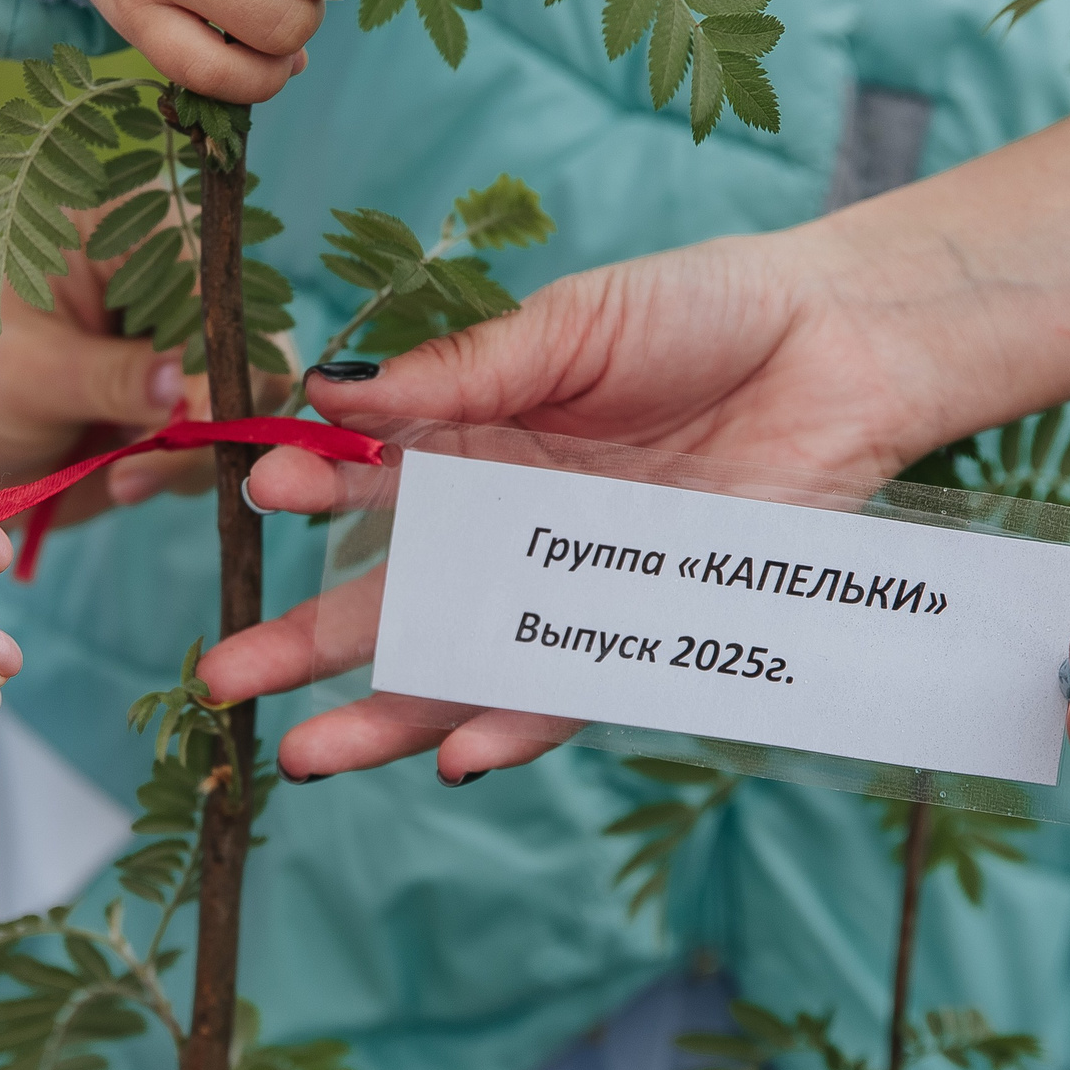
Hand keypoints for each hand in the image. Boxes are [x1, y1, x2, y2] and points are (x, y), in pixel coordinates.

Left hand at [0, 268, 291, 530]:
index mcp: (123, 227)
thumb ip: (107, 377)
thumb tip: (184, 389)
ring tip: (125, 477)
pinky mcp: (196, 402)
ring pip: (252, 388)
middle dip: (214, 401)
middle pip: (245, 327)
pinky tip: (128, 479)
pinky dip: (193, 467)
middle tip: (158, 453)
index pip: (202, 267)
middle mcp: (170, 274)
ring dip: (202, 444)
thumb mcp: (25, 375)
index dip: (212, 335)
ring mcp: (189, 342)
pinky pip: (233, 434)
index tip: (192, 407)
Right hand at [198, 230, 955, 781]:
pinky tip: (456, 758)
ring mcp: (576, 585)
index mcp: (479, 435)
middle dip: (307, 642)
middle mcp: (514, 522)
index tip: (260, 483)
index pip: (370, 475)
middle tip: (223, 678)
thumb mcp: (571, 324)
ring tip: (306, 757)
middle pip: (393, 595)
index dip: (312, 484)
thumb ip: (461, 372)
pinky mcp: (649, 629)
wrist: (846, 347)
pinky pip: (574, 692)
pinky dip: (517, 724)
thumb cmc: (706, 311)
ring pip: (464, 664)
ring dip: (386, 714)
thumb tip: (332, 388)